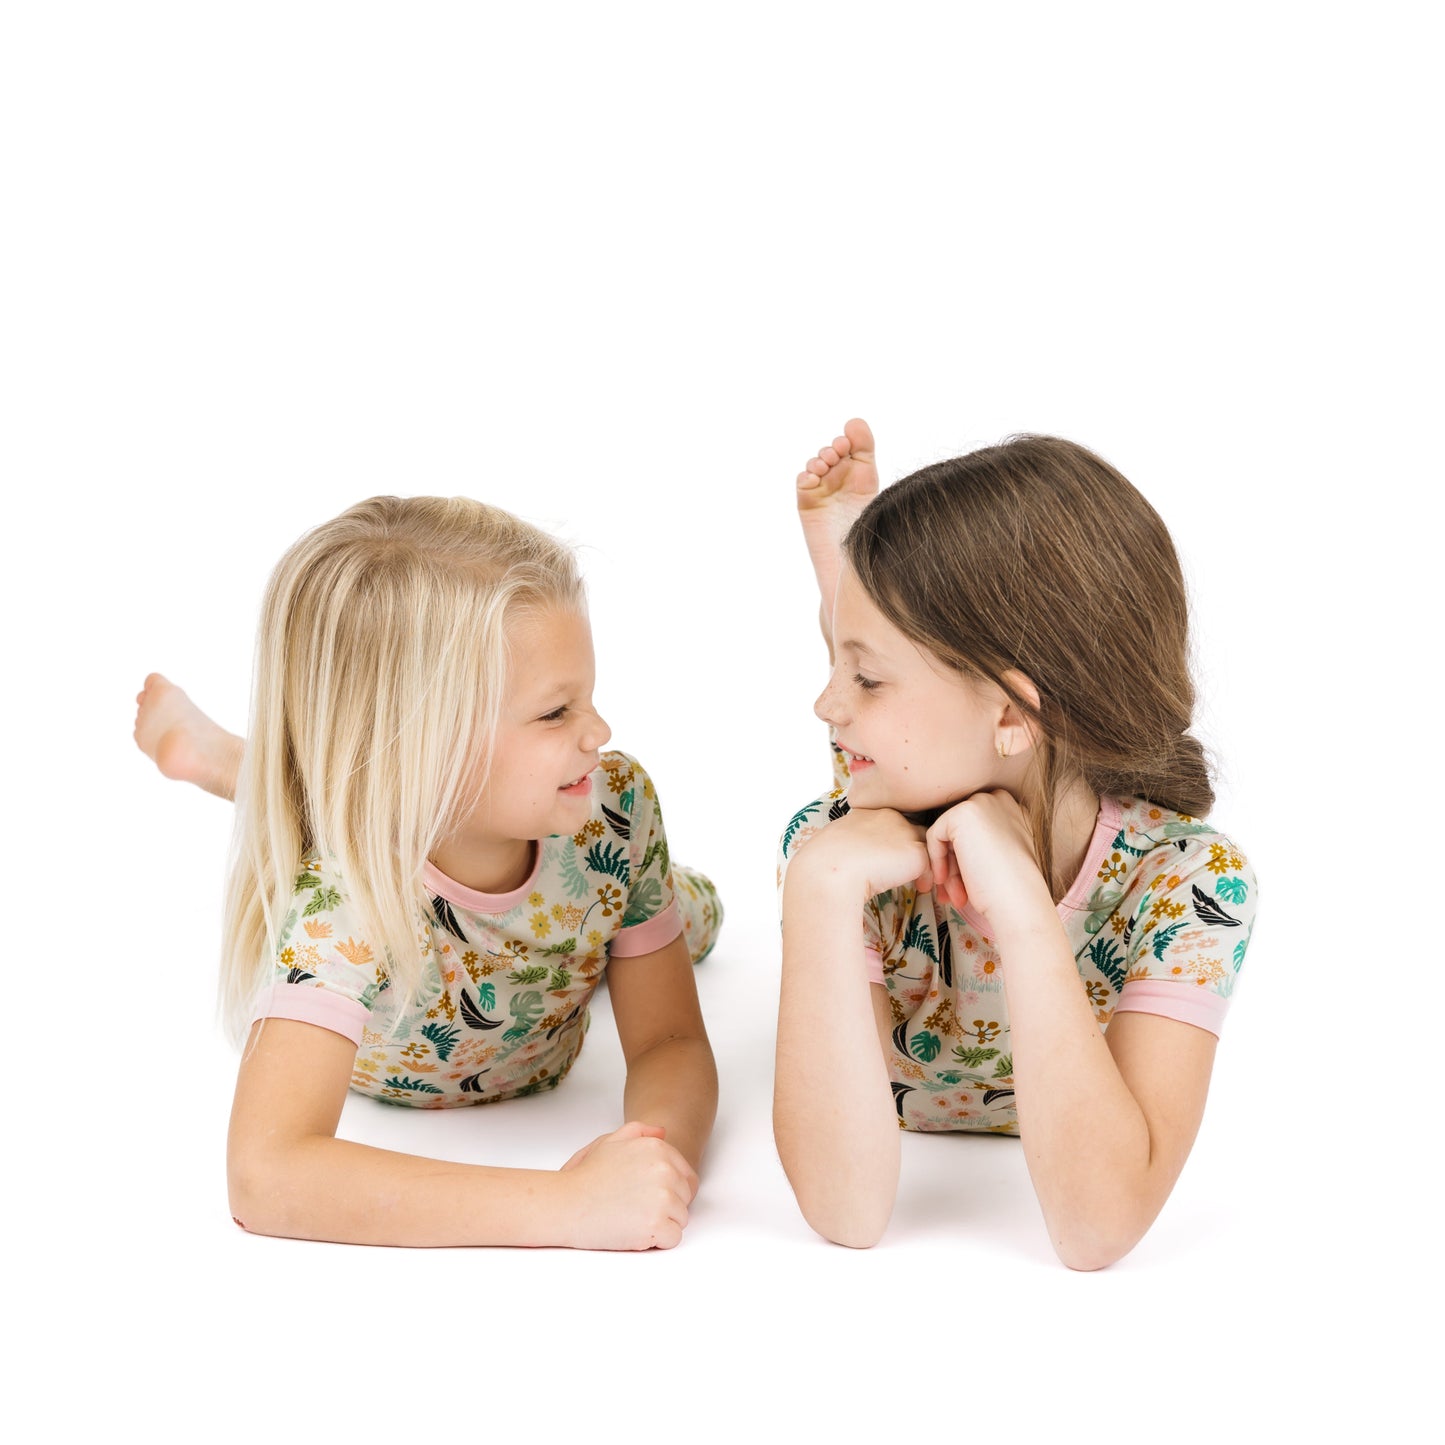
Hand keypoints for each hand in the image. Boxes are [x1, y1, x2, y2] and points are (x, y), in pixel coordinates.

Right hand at [558, 1121, 698, 1250]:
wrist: (566, 1204)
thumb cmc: (586, 1176)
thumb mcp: (610, 1141)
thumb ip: (639, 1131)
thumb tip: (662, 1132)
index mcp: (658, 1149)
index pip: (686, 1177)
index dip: (668, 1190)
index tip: (645, 1195)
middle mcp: (666, 1170)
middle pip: (685, 1198)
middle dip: (665, 1206)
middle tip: (634, 1206)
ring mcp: (663, 1198)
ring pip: (681, 1219)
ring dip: (661, 1223)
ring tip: (632, 1217)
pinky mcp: (656, 1224)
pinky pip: (673, 1238)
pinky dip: (657, 1241)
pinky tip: (635, 1231)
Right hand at [788, 806, 932, 900]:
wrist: (829, 869)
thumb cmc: (825, 861)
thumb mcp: (837, 843)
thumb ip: (852, 843)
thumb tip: (851, 859)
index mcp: (869, 811)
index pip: (893, 822)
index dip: (894, 841)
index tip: (889, 860)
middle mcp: (890, 816)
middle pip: (913, 830)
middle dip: (912, 850)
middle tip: (911, 871)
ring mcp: (905, 831)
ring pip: (925, 846)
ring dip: (923, 864)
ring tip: (919, 883)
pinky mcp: (915, 852)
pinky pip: (931, 865)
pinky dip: (927, 877)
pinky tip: (918, 888)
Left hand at [924, 791, 1053, 927]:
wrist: (1020, 901)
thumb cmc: (1012, 891)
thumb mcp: (999, 859)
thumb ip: (980, 845)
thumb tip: (952, 848)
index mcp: (1013, 811)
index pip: (974, 831)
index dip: (966, 860)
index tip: (967, 887)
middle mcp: (1000, 800)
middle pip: (960, 832)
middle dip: (955, 865)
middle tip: (955, 894)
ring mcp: (982, 803)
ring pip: (947, 835)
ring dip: (947, 868)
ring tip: (953, 896)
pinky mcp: (963, 812)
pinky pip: (935, 835)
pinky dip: (937, 860)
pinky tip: (946, 881)